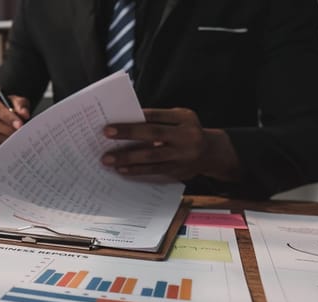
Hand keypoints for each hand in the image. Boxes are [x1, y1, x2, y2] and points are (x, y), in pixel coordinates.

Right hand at [0, 91, 30, 149]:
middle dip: (7, 129)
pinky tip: (7, 142)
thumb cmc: (2, 104)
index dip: (8, 117)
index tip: (20, 124)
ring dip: (4, 138)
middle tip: (20, 133)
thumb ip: (20, 105)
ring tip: (15, 138)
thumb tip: (24, 114)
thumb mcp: (13, 100)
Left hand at [101, 108, 240, 180]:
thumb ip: (157, 119)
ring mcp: (183, 155)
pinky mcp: (179, 170)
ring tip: (108, 159)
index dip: (135, 118)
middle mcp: (187, 135)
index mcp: (184, 118)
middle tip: (106, 134)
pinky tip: (122, 169)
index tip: (113, 121)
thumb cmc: (186, 132)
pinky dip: (137, 170)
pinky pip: (155, 170)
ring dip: (128, 158)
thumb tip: (125, 121)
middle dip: (128, 133)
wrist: (212, 153)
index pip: (156, 115)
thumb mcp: (179, 120)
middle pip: (154, 133)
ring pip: (152, 156)